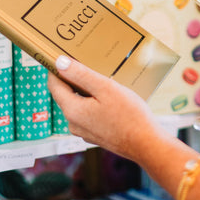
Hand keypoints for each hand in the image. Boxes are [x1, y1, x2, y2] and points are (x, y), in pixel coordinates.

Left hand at [47, 55, 166, 160]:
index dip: (55, 69)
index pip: (54, 85)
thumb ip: (81, 75)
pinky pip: (87, 114)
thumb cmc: (129, 115)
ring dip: (84, 91)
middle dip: (71, 79)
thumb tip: (59, 62)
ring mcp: (83, 131)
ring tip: (99, 79)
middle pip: (65, 95)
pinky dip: (92, 103)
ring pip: (77, 104)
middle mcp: (73, 123)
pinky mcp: (95, 135)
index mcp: (72, 110)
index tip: (61, 55)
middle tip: (84, 62)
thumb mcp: (105, 88)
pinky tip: (108, 99)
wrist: (146, 144)